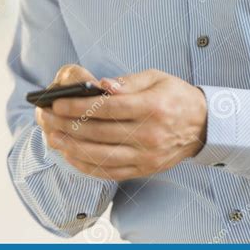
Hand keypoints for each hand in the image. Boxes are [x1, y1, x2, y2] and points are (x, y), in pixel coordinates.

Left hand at [37, 68, 207, 181]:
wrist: (203, 125)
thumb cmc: (176, 96)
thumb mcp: (156, 77)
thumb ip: (128, 82)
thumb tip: (101, 86)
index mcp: (152, 107)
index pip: (108, 108)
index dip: (79, 106)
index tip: (57, 103)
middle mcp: (149, 134)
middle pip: (100, 133)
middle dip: (67, 125)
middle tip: (46, 118)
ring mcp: (147, 156)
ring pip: (101, 155)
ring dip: (72, 147)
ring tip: (52, 137)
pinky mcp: (144, 169)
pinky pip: (110, 172)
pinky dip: (87, 166)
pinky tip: (71, 156)